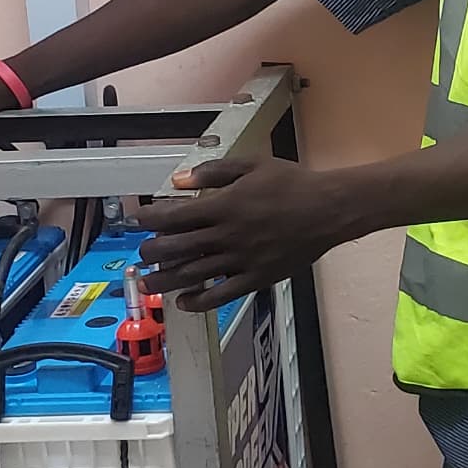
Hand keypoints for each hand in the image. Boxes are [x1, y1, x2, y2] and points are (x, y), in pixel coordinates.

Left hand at [137, 156, 355, 309]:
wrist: (329, 209)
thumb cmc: (292, 183)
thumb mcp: (252, 165)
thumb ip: (214, 171)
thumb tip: (179, 180)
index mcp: (224, 206)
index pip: (175, 216)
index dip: (150, 219)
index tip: (138, 221)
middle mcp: (228, 235)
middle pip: (178, 248)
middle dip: (153, 252)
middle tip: (142, 254)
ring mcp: (241, 260)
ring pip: (194, 274)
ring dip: (166, 281)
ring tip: (148, 285)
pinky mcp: (256, 278)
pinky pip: (222, 295)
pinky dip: (199, 301)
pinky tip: (184, 302)